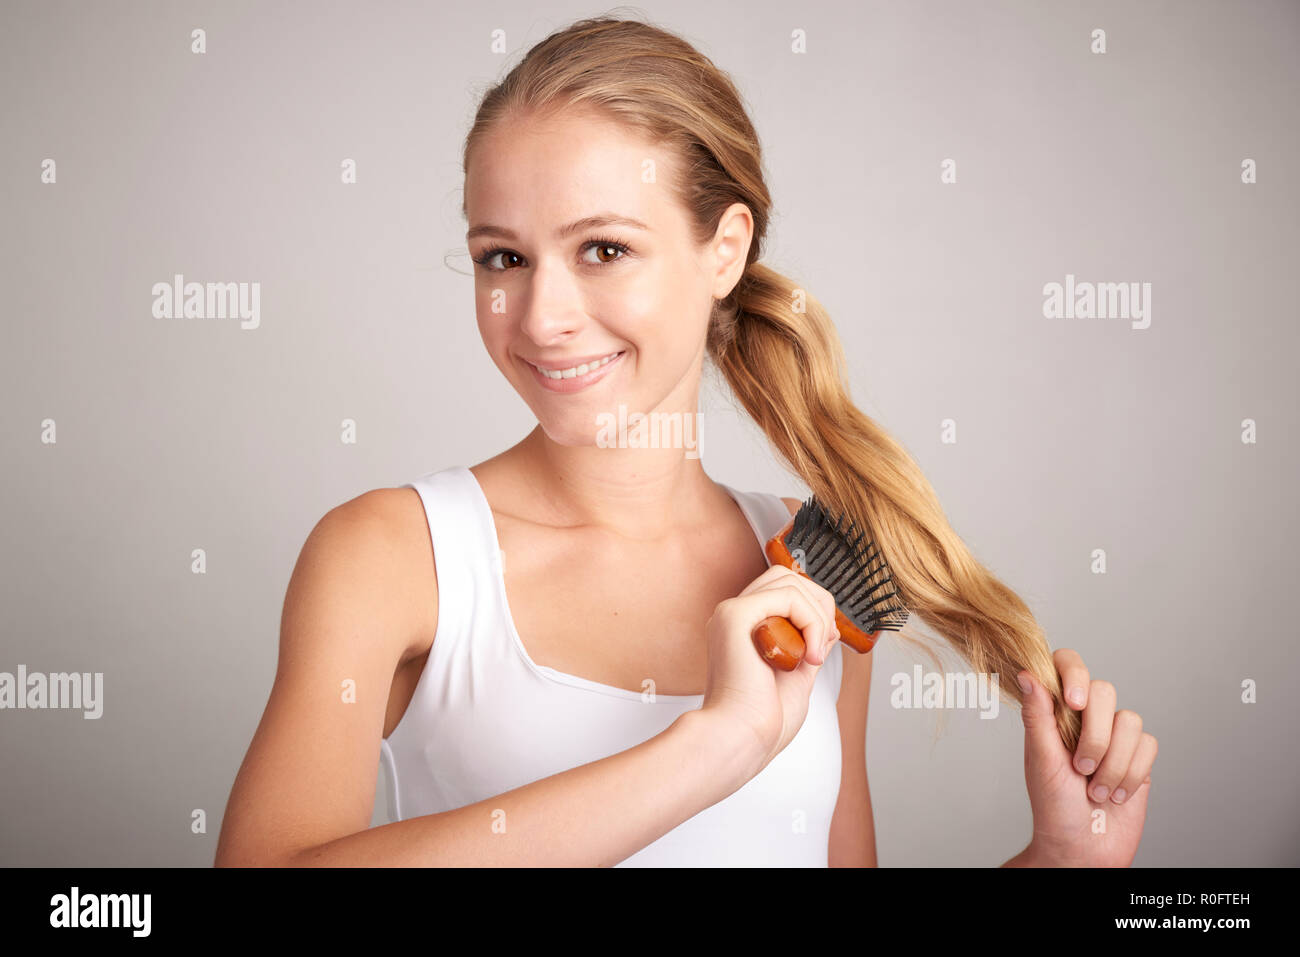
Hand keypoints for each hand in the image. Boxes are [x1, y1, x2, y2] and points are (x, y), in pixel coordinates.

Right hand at [699, 564, 839, 774]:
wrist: (742, 740)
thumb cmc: (764, 721)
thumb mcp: (798, 673)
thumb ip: (809, 645)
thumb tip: (828, 624)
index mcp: (743, 628)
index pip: (783, 590)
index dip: (814, 609)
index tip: (823, 646)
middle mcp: (734, 615)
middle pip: (787, 576)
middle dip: (819, 604)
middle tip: (823, 644)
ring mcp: (732, 612)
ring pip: (791, 582)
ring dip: (818, 617)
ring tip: (814, 655)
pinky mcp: (736, 615)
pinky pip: (789, 596)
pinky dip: (812, 622)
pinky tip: (809, 655)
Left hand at [1014, 649, 1157, 865]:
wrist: (1082, 849)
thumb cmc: (1053, 807)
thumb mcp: (1041, 760)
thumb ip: (1037, 715)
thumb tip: (1027, 672)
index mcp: (1056, 712)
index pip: (1067, 664)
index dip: (1075, 673)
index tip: (1074, 703)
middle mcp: (1085, 718)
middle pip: (1104, 690)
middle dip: (1095, 735)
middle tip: (1080, 767)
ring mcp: (1114, 737)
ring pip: (1130, 720)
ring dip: (1112, 762)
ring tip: (1095, 789)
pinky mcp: (1139, 758)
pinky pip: (1148, 745)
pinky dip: (1129, 774)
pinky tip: (1115, 795)